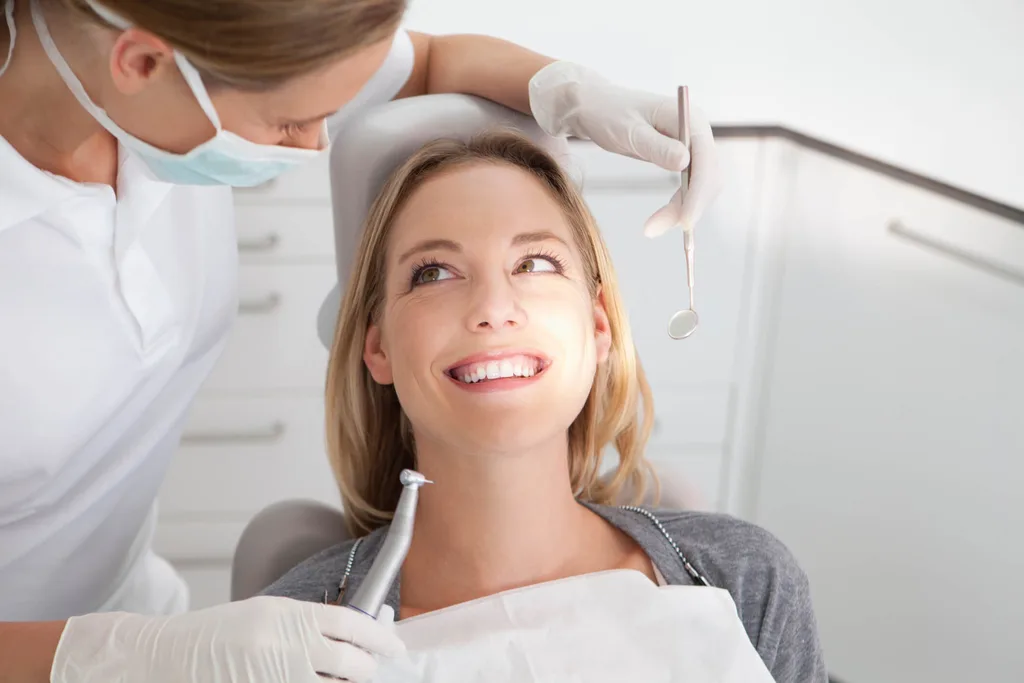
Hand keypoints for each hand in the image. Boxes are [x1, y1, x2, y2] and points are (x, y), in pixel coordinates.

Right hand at [50, 596, 404, 682]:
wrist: (167, 657)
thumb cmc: (216, 635)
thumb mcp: (266, 616)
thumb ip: (306, 625)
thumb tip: (350, 637)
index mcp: (288, 616)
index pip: (350, 623)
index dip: (379, 637)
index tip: (395, 647)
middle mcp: (286, 646)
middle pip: (352, 664)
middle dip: (367, 670)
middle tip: (370, 670)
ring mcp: (276, 677)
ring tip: (344, 682)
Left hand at [528, 61, 721, 236]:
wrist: (596, 106)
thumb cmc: (609, 113)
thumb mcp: (628, 131)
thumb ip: (656, 146)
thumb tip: (684, 162)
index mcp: (689, 118)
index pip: (705, 159)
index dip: (698, 192)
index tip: (684, 220)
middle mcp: (697, 131)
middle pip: (709, 176)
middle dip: (690, 207)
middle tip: (657, 229)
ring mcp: (692, 144)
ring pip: (702, 186)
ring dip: (684, 210)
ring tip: (653, 227)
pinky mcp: (683, 157)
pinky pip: (691, 185)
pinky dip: (680, 204)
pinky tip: (662, 218)